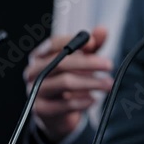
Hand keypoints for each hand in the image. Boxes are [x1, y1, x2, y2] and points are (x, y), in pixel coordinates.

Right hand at [23, 26, 112, 142]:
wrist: (58, 114)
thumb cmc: (68, 81)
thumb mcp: (81, 61)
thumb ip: (91, 46)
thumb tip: (102, 30)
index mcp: (40, 56)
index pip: (54, 43)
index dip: (73, 41)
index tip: (93, 43)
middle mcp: (34, 72)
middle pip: (61, 62)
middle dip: (88, 63)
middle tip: (109, 64)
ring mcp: (35, 91)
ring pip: (65, 82)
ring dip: (91, 82)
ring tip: (108, 84)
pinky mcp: (41, 110)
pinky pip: (65, 104)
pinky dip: (83, 102)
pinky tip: (94, 100)